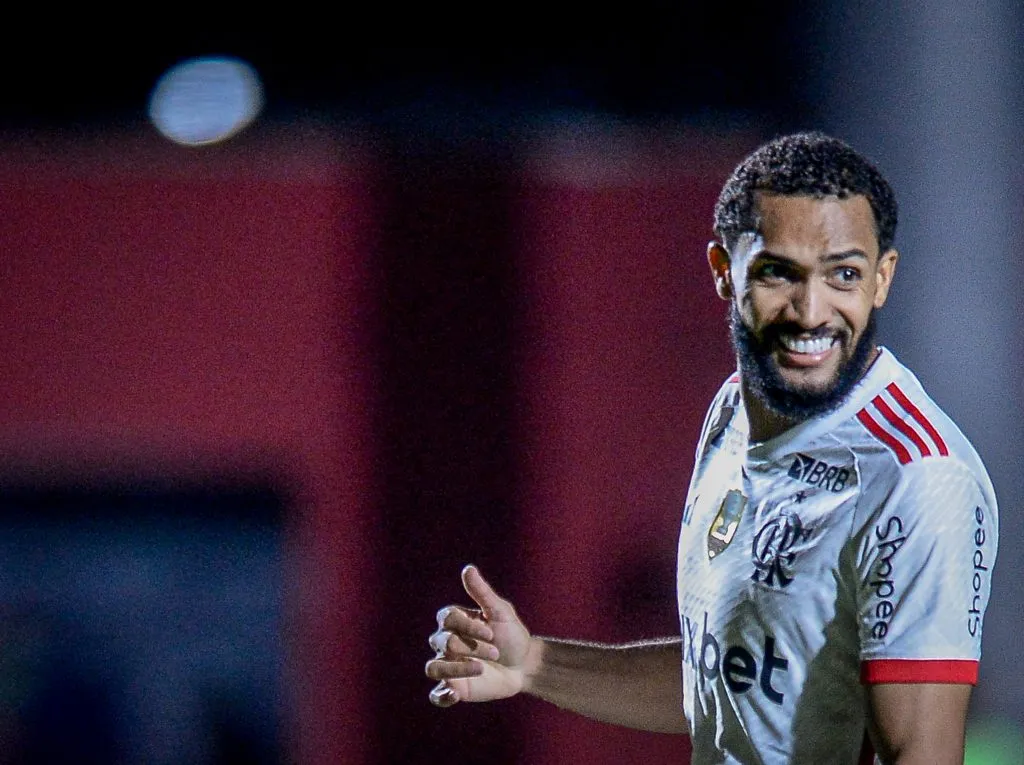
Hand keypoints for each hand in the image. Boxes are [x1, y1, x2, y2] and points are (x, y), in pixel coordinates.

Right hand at [425, 565, 536, 706]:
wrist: (525, 665)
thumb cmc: (512, 635)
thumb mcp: (501, 612)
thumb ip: (482, 592)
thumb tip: (468, 569)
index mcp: (455, 621)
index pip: (448, 619)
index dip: (468, 626)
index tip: (491, 632)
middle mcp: (447, 643)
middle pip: (442, 642)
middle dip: (470, 646)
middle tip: (495, 650)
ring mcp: (449, 666)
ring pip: (433, 667)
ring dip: (455, 669)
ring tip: (479, 669)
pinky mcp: (455, 688)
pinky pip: (437, 695)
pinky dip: (441, 696)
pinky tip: (454, 694)